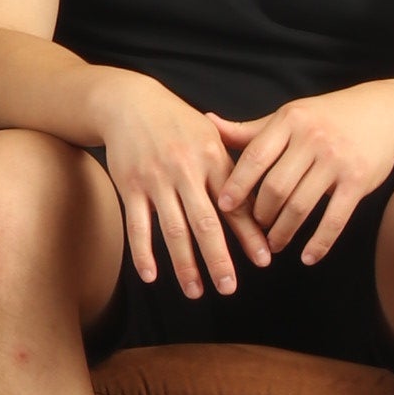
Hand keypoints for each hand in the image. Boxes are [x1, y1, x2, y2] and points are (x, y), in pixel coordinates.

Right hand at [95, 73, 268, 295]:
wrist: (129, 102)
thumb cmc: (178, 123)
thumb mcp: (211, 137)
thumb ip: (234, 171)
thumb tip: (263, 209)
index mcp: (211, 158)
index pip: (235, 204)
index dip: (249, 235)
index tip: (264, 261)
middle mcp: (185, 170)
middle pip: (205, 223)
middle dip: (218, 259)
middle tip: (229, 288)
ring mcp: (155, 179)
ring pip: (172, 230)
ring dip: (185, 264)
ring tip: (195, 292)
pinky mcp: (129, 185)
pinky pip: (137, 225)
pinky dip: (143, 252)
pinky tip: (151, 276)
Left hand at [215, 83, 393, 263]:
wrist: (382, 112)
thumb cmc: (324, 117)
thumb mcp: (287, 116)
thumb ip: (250, 129)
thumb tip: (208, 121)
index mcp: (288, 121)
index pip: (255, 156)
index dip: (237, 184)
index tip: (222, 206)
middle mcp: (311, 139)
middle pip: (276, 186)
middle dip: (261, 214)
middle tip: (253, 229)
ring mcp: (336, 160)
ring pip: (301, 205)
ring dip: (284, 231)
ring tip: (274, 243)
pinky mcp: (358, 181)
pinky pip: (335, 218)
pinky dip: (320, 242)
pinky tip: (308, 257)